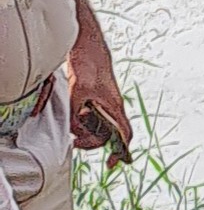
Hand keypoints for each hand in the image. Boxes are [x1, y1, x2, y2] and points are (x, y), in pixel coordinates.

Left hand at [66, 38, 131, 166]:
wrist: (89, 46)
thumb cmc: (90, 65)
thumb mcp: (77, 91)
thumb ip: (76, 114)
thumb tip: (75, 131)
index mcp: (115, 107)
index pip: (124, 135)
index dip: (121, 151)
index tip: (113, 163)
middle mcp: (113, 107)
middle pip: (110, 133)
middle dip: (94, 142)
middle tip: (76, 143)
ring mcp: (106, 102)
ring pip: (101, 125)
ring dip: (88, 131)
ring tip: (74, 131)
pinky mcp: (98, 97)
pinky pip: (95, 116)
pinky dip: (86, 122)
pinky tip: (76, 120)